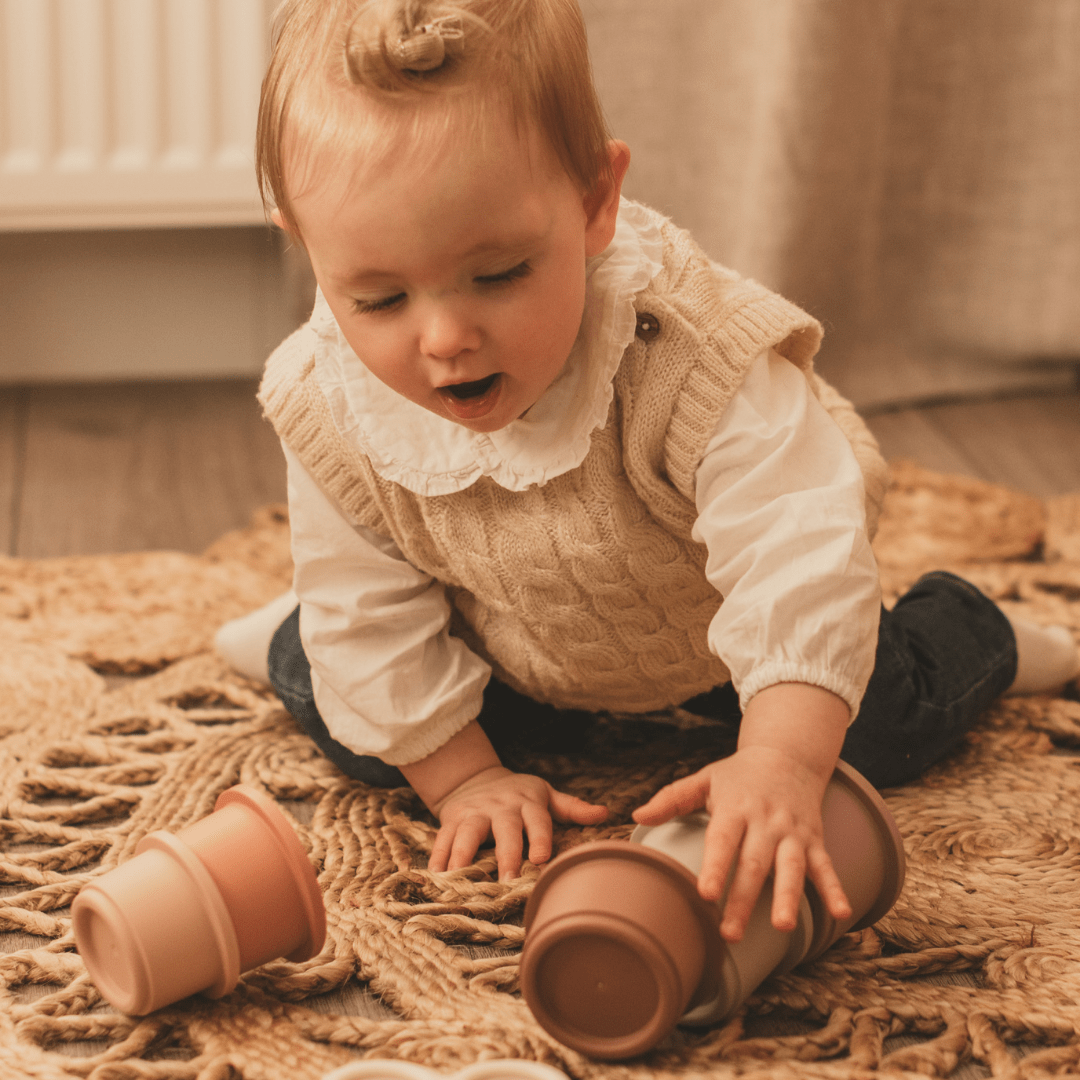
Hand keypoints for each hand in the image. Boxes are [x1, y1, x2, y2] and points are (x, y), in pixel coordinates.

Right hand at [429, 767, 608, 881]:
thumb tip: (604, 813)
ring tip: (462, 881)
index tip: (542, 858)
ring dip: (465, 858)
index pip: (537, 820)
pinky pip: (443, 840)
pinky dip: (438, 859)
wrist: (476, 779)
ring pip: (468, 834)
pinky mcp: (451, 820)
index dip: (539, 837)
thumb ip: (572, 807)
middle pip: (504, 829)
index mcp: (527, 802)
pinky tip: (436, 878)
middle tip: (508, 879)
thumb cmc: (519, 795)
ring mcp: (474, 812)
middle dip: (506, 854)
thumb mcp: (546, 795)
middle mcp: (500, 806)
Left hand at [632, 682, 852, 941]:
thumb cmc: (738, 775)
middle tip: (730, 933)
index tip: (704, 893)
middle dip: (743, 899)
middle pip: (754, 864)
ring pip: (791, 867)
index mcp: (735, 808)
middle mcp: (766, 821)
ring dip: (788, 897)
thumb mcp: (704, 779)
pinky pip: (826, 866)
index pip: (723, 840)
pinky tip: (841, 913)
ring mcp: (792, 832)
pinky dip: (835, 889)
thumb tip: (637, 816)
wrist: (788, 756)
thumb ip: (672, 799)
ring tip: (784, 927)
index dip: (715, 867)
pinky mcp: (814, 840)